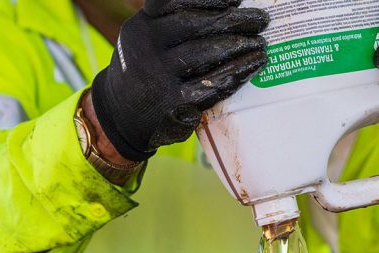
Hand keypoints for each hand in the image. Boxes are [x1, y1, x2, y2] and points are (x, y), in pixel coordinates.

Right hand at [91, 0, 268, 160]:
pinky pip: (213, 84)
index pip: (173, 1)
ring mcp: (158, 75)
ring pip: (207, 53)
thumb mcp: (145, 37)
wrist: (118, 116)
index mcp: (141, 25)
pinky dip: (238, 72)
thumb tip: (224, 8)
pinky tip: (254, 64)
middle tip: (260, 19)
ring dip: (240, 45)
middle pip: (195, 24)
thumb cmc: (144, 69)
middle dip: (233, 19)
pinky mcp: (173, 103)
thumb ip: (171, 22)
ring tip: (260, 42)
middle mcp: (146, 46)